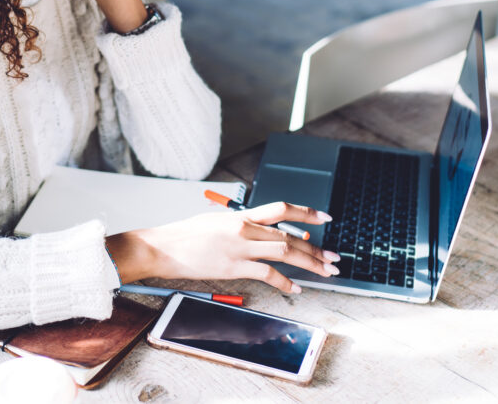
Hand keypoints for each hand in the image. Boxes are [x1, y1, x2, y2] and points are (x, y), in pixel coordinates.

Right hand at [106, 202, 342, 293]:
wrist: (163, 246)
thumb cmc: (184, 235)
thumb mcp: (215, 221)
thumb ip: (238, 225)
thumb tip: (258, 231)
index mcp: (241, 215)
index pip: (282, 208)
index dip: (307, 213)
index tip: (325, 218)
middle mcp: (245, 228)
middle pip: (290, 236)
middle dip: (316, 247)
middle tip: (334, 256)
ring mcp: (241, 247)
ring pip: (285, 252)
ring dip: (310, 263)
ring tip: (326, 272)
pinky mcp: (234, 267)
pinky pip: (268, 275)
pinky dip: (286, 283)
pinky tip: (297, 289)